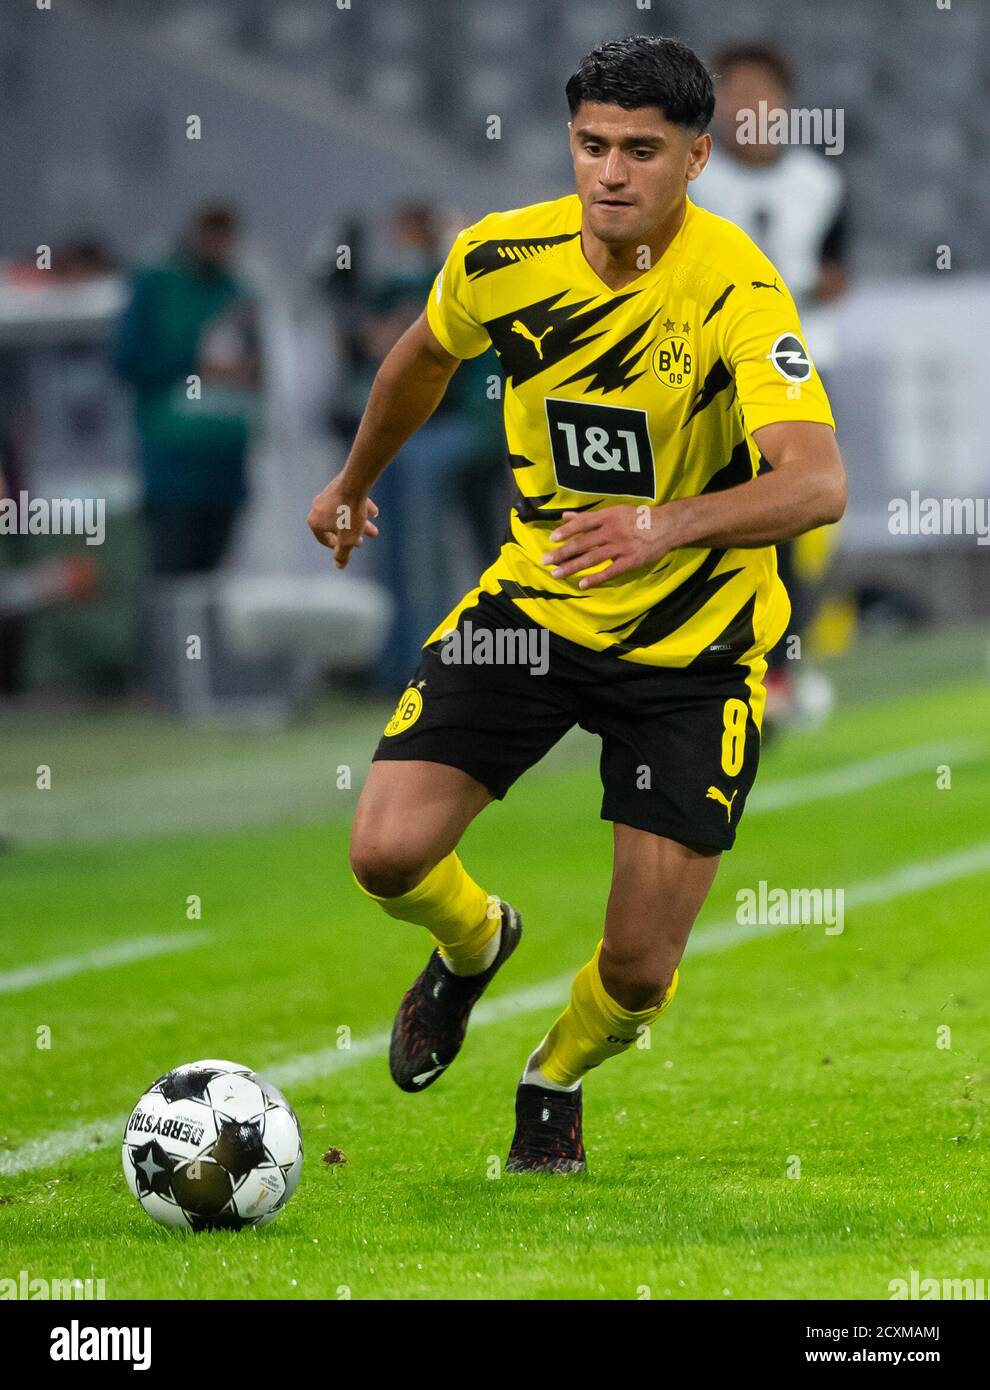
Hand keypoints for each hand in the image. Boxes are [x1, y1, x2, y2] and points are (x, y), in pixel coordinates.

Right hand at [307, 477, 379, 569]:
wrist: (355, 483)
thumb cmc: (350, 514)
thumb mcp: (347, 540)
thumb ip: (342, 554)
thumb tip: (338, 567)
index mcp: (314, 522)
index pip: (325, 540)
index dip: (339, 547)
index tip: (351, 548)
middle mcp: (317, 508)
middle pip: (337, 526)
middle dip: (353, 535)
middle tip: (364, 540)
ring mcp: (326, 495)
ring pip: (345, 514)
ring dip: (359, 523)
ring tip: (374, 529)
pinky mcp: (337, 485)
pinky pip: (348, 501)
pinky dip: (360, 508)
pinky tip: (374, 512)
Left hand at [540, 504, 680, 589]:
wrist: (666, 526)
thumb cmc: (638, 518)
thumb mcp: (614, 512)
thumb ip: (588, 517)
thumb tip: (565, 517)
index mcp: (608, 516)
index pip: (583, 524)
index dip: (566, 531)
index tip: (552, 539)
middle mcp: (612, 531)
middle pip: (582, 543)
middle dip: (562, 553)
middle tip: (545, 560)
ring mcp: (620, 547)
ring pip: (592, 558)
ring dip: (572, 567)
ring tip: (557, 574)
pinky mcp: (629, 561)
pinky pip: (609, 572)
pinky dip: (595, 579)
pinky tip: (582, 584)